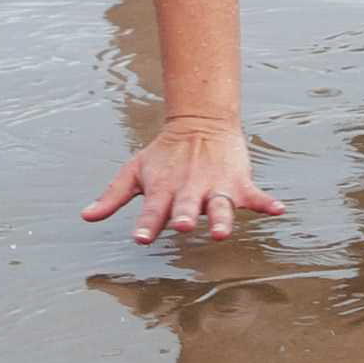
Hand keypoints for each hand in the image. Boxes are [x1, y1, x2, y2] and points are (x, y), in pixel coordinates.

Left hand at [86, 117, 279, 246]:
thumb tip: (85, 217)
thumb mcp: (134, 172)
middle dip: (184, 216)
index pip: (152, 210)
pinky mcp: (238, 182)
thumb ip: (112, 197)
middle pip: (187, 207)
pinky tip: (278, 209)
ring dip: (222, 217)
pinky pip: (255, 195)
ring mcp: (215, 186)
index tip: (140, 238)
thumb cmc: (163, 155)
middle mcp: (189, 190)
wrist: (201, 123)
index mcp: (163, 189)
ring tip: (223, 230)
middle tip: (182, 225)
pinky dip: (267, 202)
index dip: (146, 224)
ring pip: (220, 206)